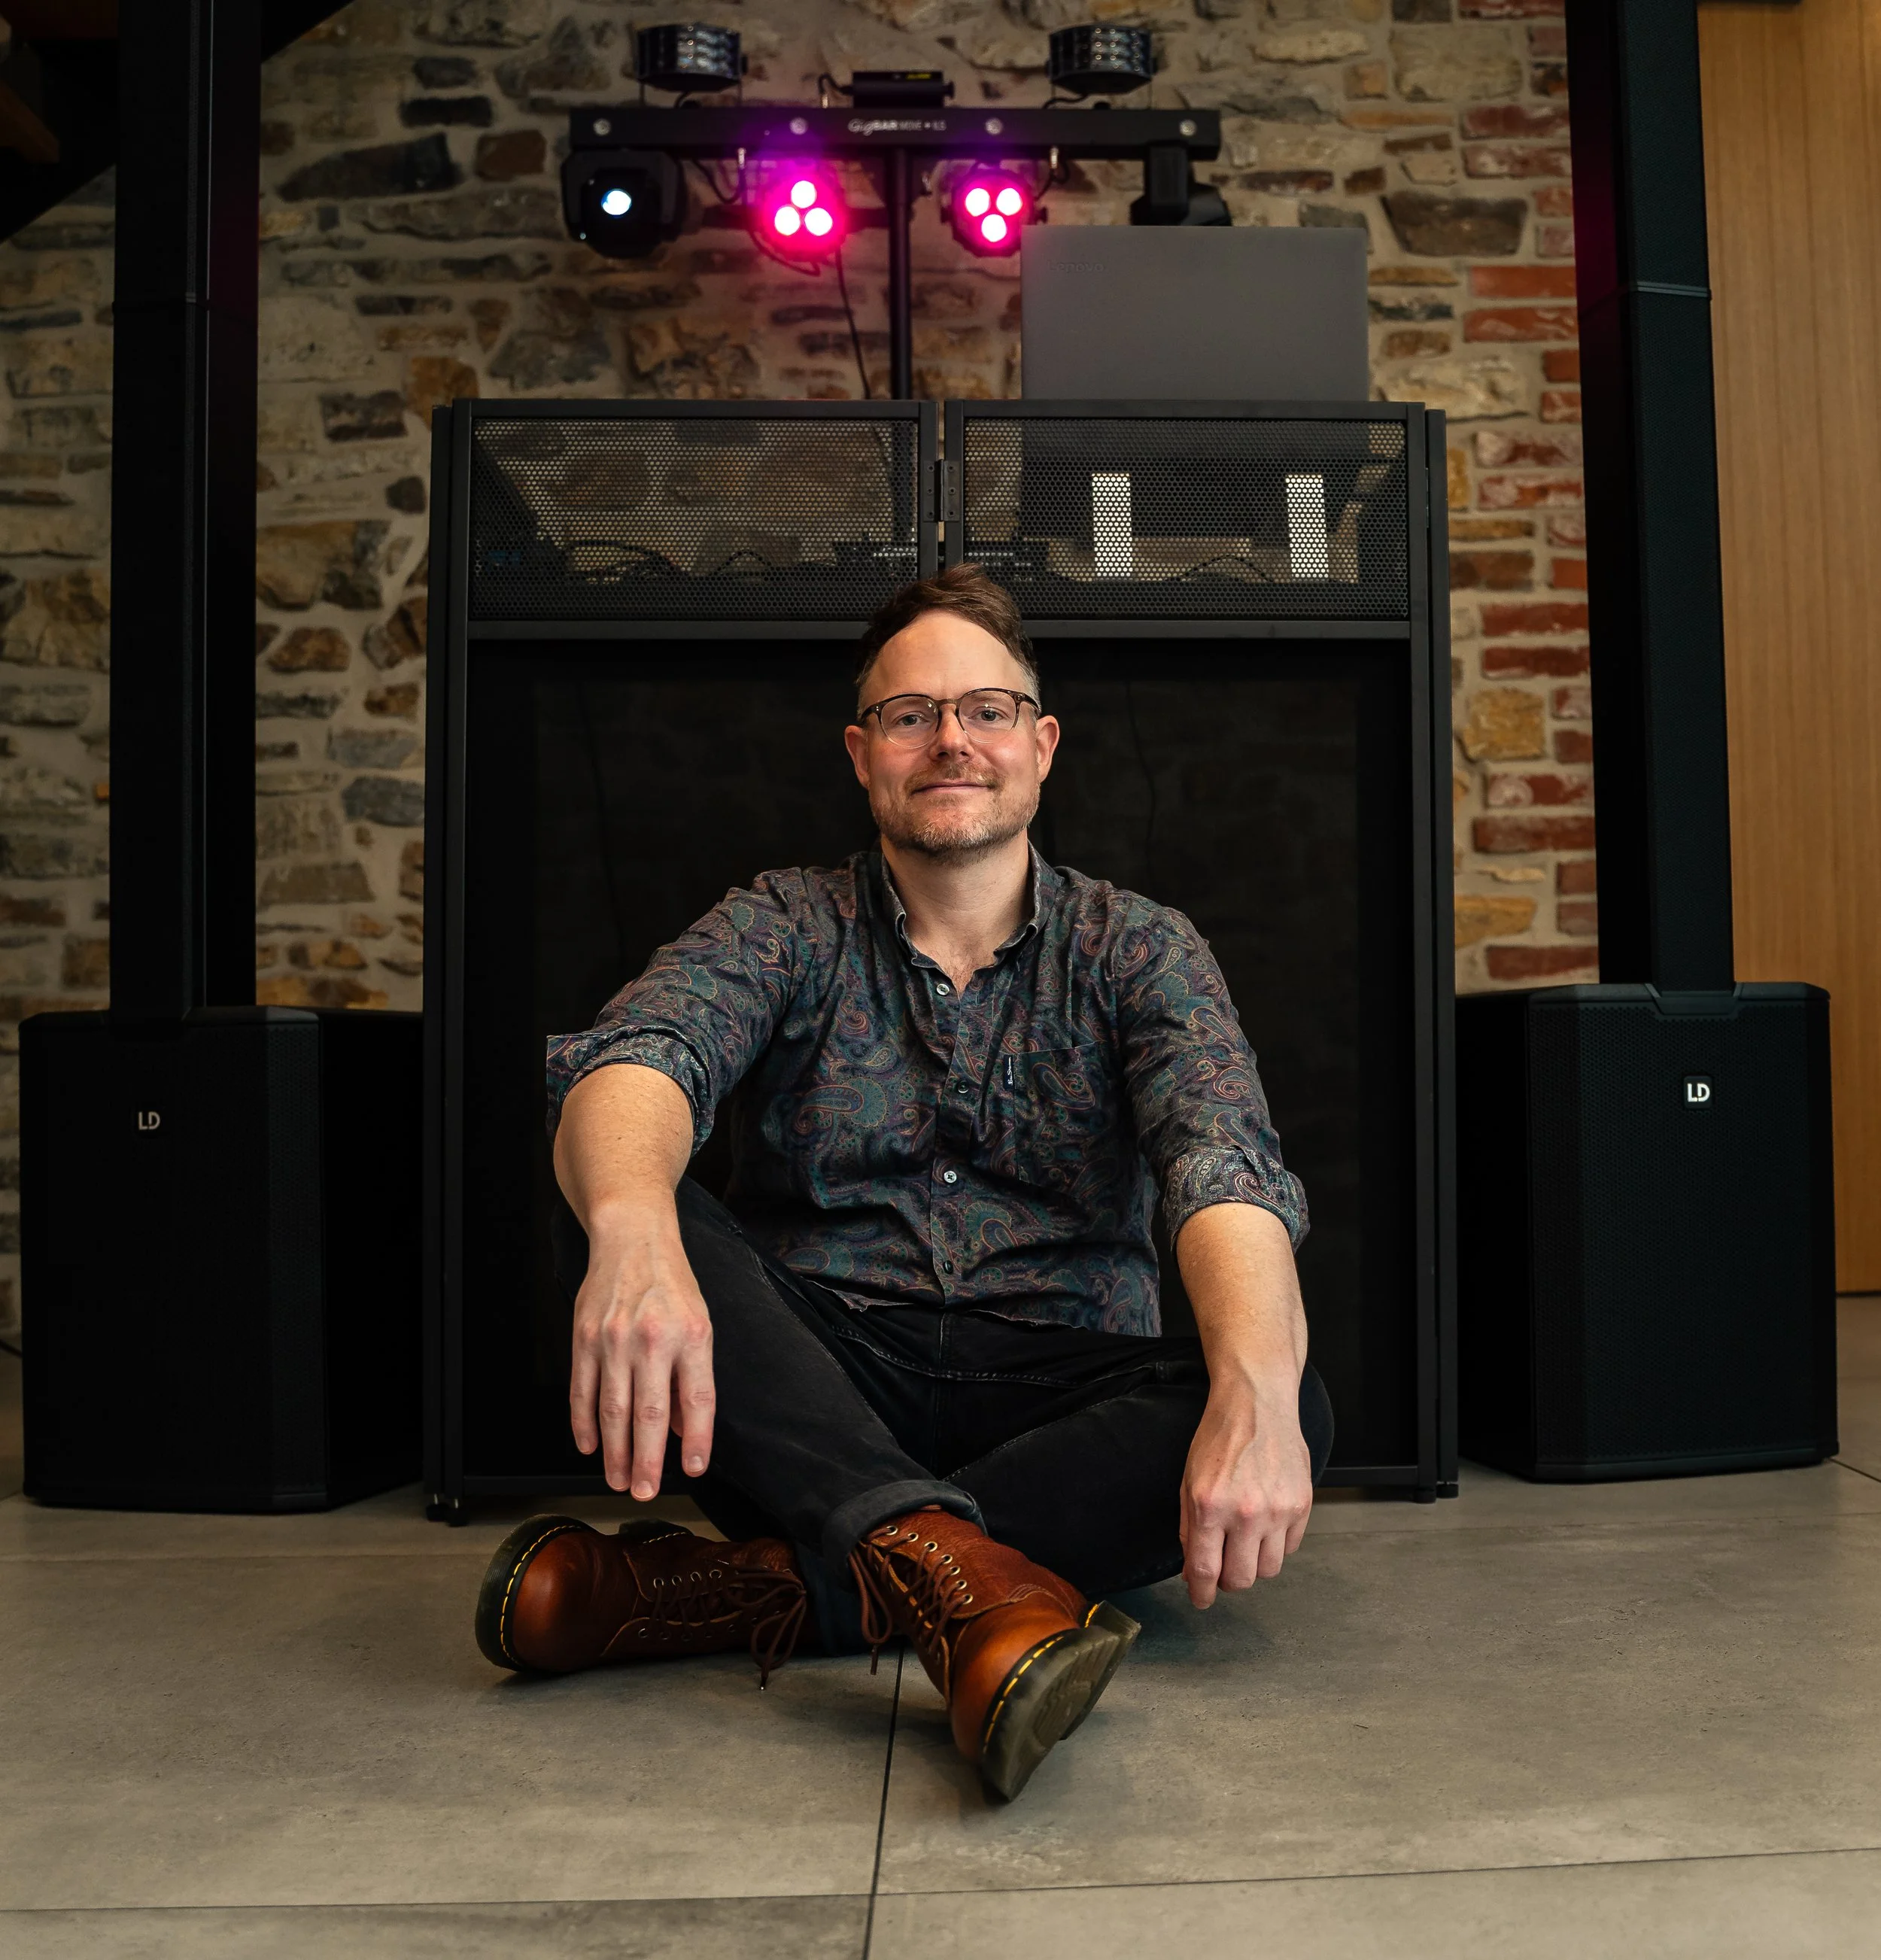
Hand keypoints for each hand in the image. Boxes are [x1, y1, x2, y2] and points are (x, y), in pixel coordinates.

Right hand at [567, 1226, 715, 1498]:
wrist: (631, 1238)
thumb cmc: (671, 1284)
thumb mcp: (699, 1324)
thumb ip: (692, 1378)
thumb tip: (683, 1431)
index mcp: (692, 1335)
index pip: (697, 1399)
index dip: (697, 1439)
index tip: (694, 1469)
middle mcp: (653, 1339)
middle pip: (650, 1414)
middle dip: (648, 1461)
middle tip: (645, 1493)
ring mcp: (614, 1339)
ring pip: (613, 1410)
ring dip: (615, 1452)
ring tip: (620, 1481)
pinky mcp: (584, 1338)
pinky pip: (582, 1391)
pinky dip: (584, 1423)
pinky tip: (590, 1446)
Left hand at [1179, 1387, 1312, 1608]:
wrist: (1257, 1403)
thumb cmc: (1219, 1439)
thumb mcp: (1188, 1481)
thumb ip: (1188, 1530)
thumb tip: (1193, 1573)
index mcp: (1209, 1505)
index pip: (1206, 1571)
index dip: (1202, 1593)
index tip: (1202, 1599)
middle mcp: (1245, 1511)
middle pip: (1241, 1579)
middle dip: (1228, 1581)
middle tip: (1223, 1567)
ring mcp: (1278, 1510)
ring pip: (1268, 1570)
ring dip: (1253, 1563)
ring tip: (1245, 1540)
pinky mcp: (1302, 1505)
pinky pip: (1290, 1548)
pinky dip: (1276, 1545)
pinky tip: (1265, 1522)